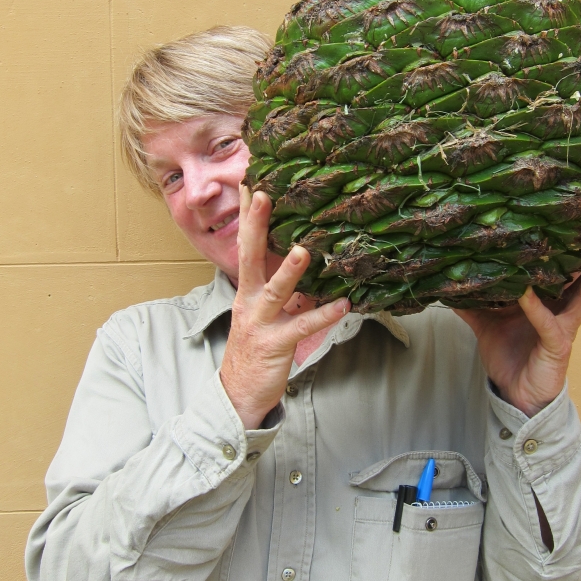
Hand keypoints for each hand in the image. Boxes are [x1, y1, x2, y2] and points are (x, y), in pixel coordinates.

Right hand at [219, 187, 350, 429]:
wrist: (236, 395)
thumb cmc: (255, 352)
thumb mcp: (267, 315)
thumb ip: (286, 292)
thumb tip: (308, 266)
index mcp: (247, 291)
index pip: (245, 246)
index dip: (247, 216)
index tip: (250, 185)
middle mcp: (249, 301)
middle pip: (250, 256)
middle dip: (255, 225)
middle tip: (262, 195)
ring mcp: (260, 323)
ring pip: (276, 291)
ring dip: (290, 271)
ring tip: (304, 249)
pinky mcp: (276, 345)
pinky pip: (302, 327)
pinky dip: (324, 315)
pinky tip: (343, 305)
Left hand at [455, 218, 580, 417]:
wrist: (513, 394)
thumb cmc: (509, 355)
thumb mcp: (487, 320)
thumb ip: (474, 298)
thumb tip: (449, 276)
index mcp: (555, 296)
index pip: (576, 262)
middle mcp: (566, 307)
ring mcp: (565, 325)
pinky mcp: (556, 345)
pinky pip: (549, 322)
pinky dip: (536, 306)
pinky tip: (527, 292)